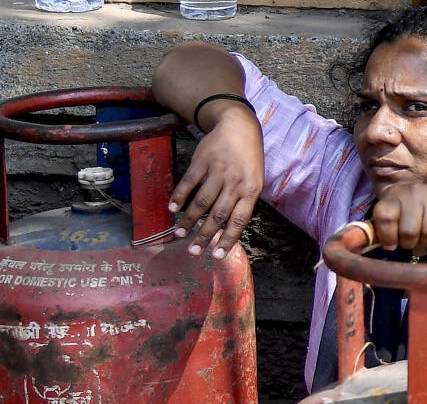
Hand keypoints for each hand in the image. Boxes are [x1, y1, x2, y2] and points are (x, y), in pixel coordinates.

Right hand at [168, 106, 263, 257]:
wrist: (238, 126)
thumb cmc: (248, 159)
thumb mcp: (254, 181)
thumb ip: (242, 204)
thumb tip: (225, 231)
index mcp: (251, 191)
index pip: (239, 221)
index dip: (227, 240)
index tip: (216, 255)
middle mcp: (234, 183)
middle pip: (218, 215)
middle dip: (204, 236)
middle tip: (193, 251)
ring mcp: (217, 172)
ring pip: (201, 201)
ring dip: (189, 220)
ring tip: (179, 233)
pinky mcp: (201, 161)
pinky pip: (188, 182)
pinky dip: (179, 197)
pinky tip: (172, 209)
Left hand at [369, 183, 426, 251]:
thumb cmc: (415, 219)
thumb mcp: (395, 222)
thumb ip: (378, 231)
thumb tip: (356, 242)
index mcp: (393, 197)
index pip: (384, 217)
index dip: (388, 237)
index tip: (393, 244)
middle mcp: (413, 190)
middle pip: (408, 230)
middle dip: (412, 243)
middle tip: (415, 240)